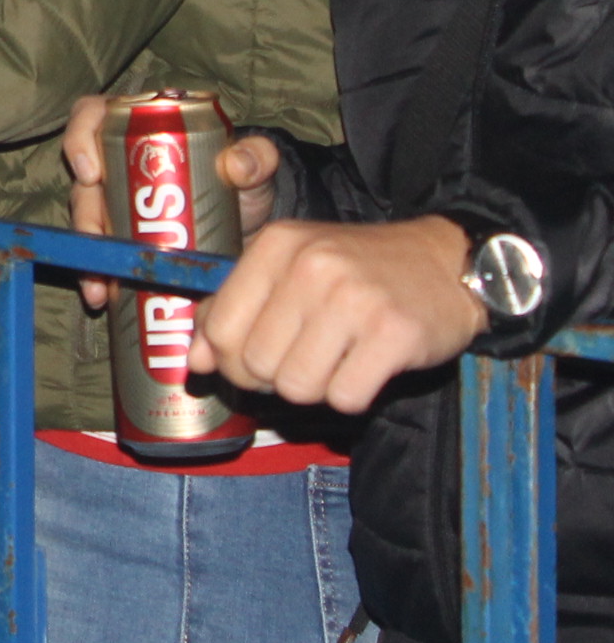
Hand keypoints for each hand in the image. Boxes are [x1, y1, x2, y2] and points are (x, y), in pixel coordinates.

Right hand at [61, 94, 282, 310]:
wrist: (249, 230)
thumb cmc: (245, 184)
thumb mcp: (256, 168)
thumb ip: (255, 157)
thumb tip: (235, 164)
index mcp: (141, 129)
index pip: (91, 116)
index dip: (80, 139)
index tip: (91, 173)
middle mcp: (118, 160)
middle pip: (84, 176)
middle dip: (84, 212)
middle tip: (97, 238)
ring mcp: (114, 198)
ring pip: (85, 216)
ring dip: (87, 250)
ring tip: (98, 283)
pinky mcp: (117, 233)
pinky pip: (96, 249)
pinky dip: (94, 272)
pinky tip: (100, 294)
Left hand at [191, 215, 484, 412]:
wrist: (447, 264)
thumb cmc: (357, 271)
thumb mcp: (289, 270)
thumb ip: (233, 309)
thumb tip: (195, 362)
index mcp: (276, 245)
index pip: (220, 328)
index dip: (229, 359)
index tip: (252, 358)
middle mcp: (311, 266)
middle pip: (256, 364)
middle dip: (274, 377)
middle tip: (305, 358)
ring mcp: (354, 299)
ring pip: (298, 386)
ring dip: (316, 387)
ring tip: (337, 359)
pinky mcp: (394, 334)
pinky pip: (345, 397)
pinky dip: (352, 394)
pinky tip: (366, 366)